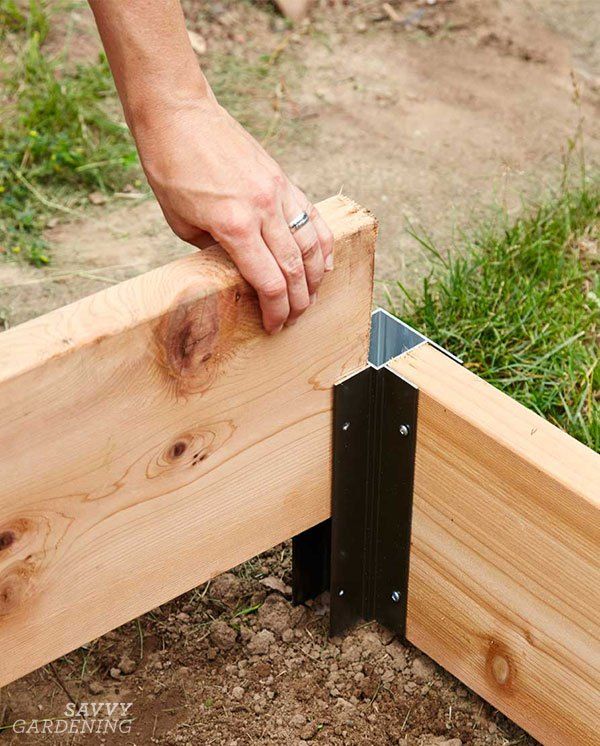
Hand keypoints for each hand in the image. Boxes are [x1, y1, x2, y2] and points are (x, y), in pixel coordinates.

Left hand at [132, 97, 333, 332]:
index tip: (275, 324)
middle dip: (299, 300)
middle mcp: (262, 210)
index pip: (269, 282)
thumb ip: (213, 249)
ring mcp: (277, 192)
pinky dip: (322, 242)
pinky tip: (324, 261)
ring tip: (312, 296)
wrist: (178, 114)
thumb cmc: (170, 168)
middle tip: (295, 318)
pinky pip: (312, 216)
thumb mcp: (180, 222)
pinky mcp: (282, 179)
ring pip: (312, 244)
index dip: (276, 310)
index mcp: (234, 226)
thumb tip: (236, 269)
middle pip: (295, 268)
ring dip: (315, 276)